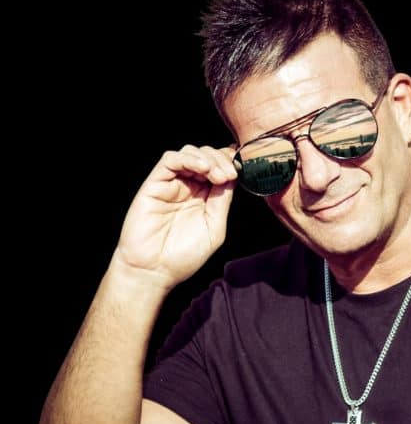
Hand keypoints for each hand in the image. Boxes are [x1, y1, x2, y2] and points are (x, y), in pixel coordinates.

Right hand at [114, 144, 237, 289]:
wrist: (155, 271)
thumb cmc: (184, 256)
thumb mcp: (214, 227)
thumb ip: (222, 201)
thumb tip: (232, 177)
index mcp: (205, 196)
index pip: (220, 168)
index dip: (231, 163)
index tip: (243, 169)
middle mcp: (188, 186)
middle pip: (207, 156)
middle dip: (223, 160)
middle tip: (231, 174)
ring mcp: (172, 184)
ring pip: (190, 152)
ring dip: (209, 158)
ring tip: (219, 175)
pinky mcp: (154, 184)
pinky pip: (170, 160)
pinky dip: (188, 158)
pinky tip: (202, 168)